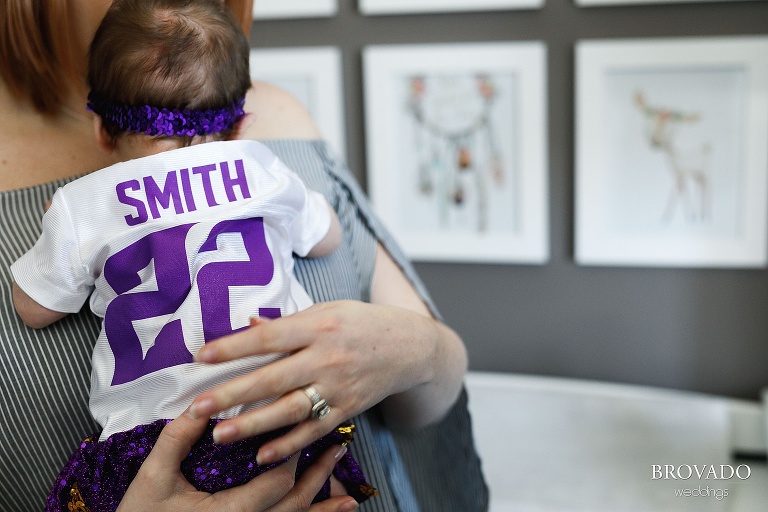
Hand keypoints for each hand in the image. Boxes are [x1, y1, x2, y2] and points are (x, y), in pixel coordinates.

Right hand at [117, 407, 358, 511]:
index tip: (302, 425)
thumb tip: (200, 403)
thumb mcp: (153, 476)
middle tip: (337, 446)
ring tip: (349, 497)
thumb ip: (177, 440)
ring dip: (323, 508)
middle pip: (295, 503)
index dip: (291, 453)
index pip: (275, 482)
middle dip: (318, 476)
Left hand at [188, 299, 444, 463]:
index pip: (269, 337)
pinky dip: (289, 445)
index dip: (234, 347)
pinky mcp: (347, 410)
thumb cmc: (363, 323)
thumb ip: (289, 322)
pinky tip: (262, 455)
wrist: (410, 348)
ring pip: (290, 410)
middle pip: (273, 378)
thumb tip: (249, 325)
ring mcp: (338, 387)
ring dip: (253, 425)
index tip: (201, 356)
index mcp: (319, 326)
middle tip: (198, 407)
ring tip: (220, 435)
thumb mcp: (328, 310)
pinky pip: (314, 431)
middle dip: (233, 393)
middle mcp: (327, 357)